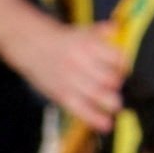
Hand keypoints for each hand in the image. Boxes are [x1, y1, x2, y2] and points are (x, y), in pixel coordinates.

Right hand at [11, 19, 125, 130]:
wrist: (29, 45)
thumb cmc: (62, 40)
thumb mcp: (82, 31)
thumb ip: (102, 31)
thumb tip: (117, 27)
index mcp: (88, 46)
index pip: (116, 58)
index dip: (123, 66)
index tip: (124, 70)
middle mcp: (80, 63)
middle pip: (108, 78)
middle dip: (117, 85)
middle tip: (118, 87)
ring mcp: (70, 80)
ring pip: (96, 94)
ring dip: (111, 103)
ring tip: (117, 106)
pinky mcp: (61, 94)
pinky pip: (80, 108)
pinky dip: (94, 118)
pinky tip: (106, 125)